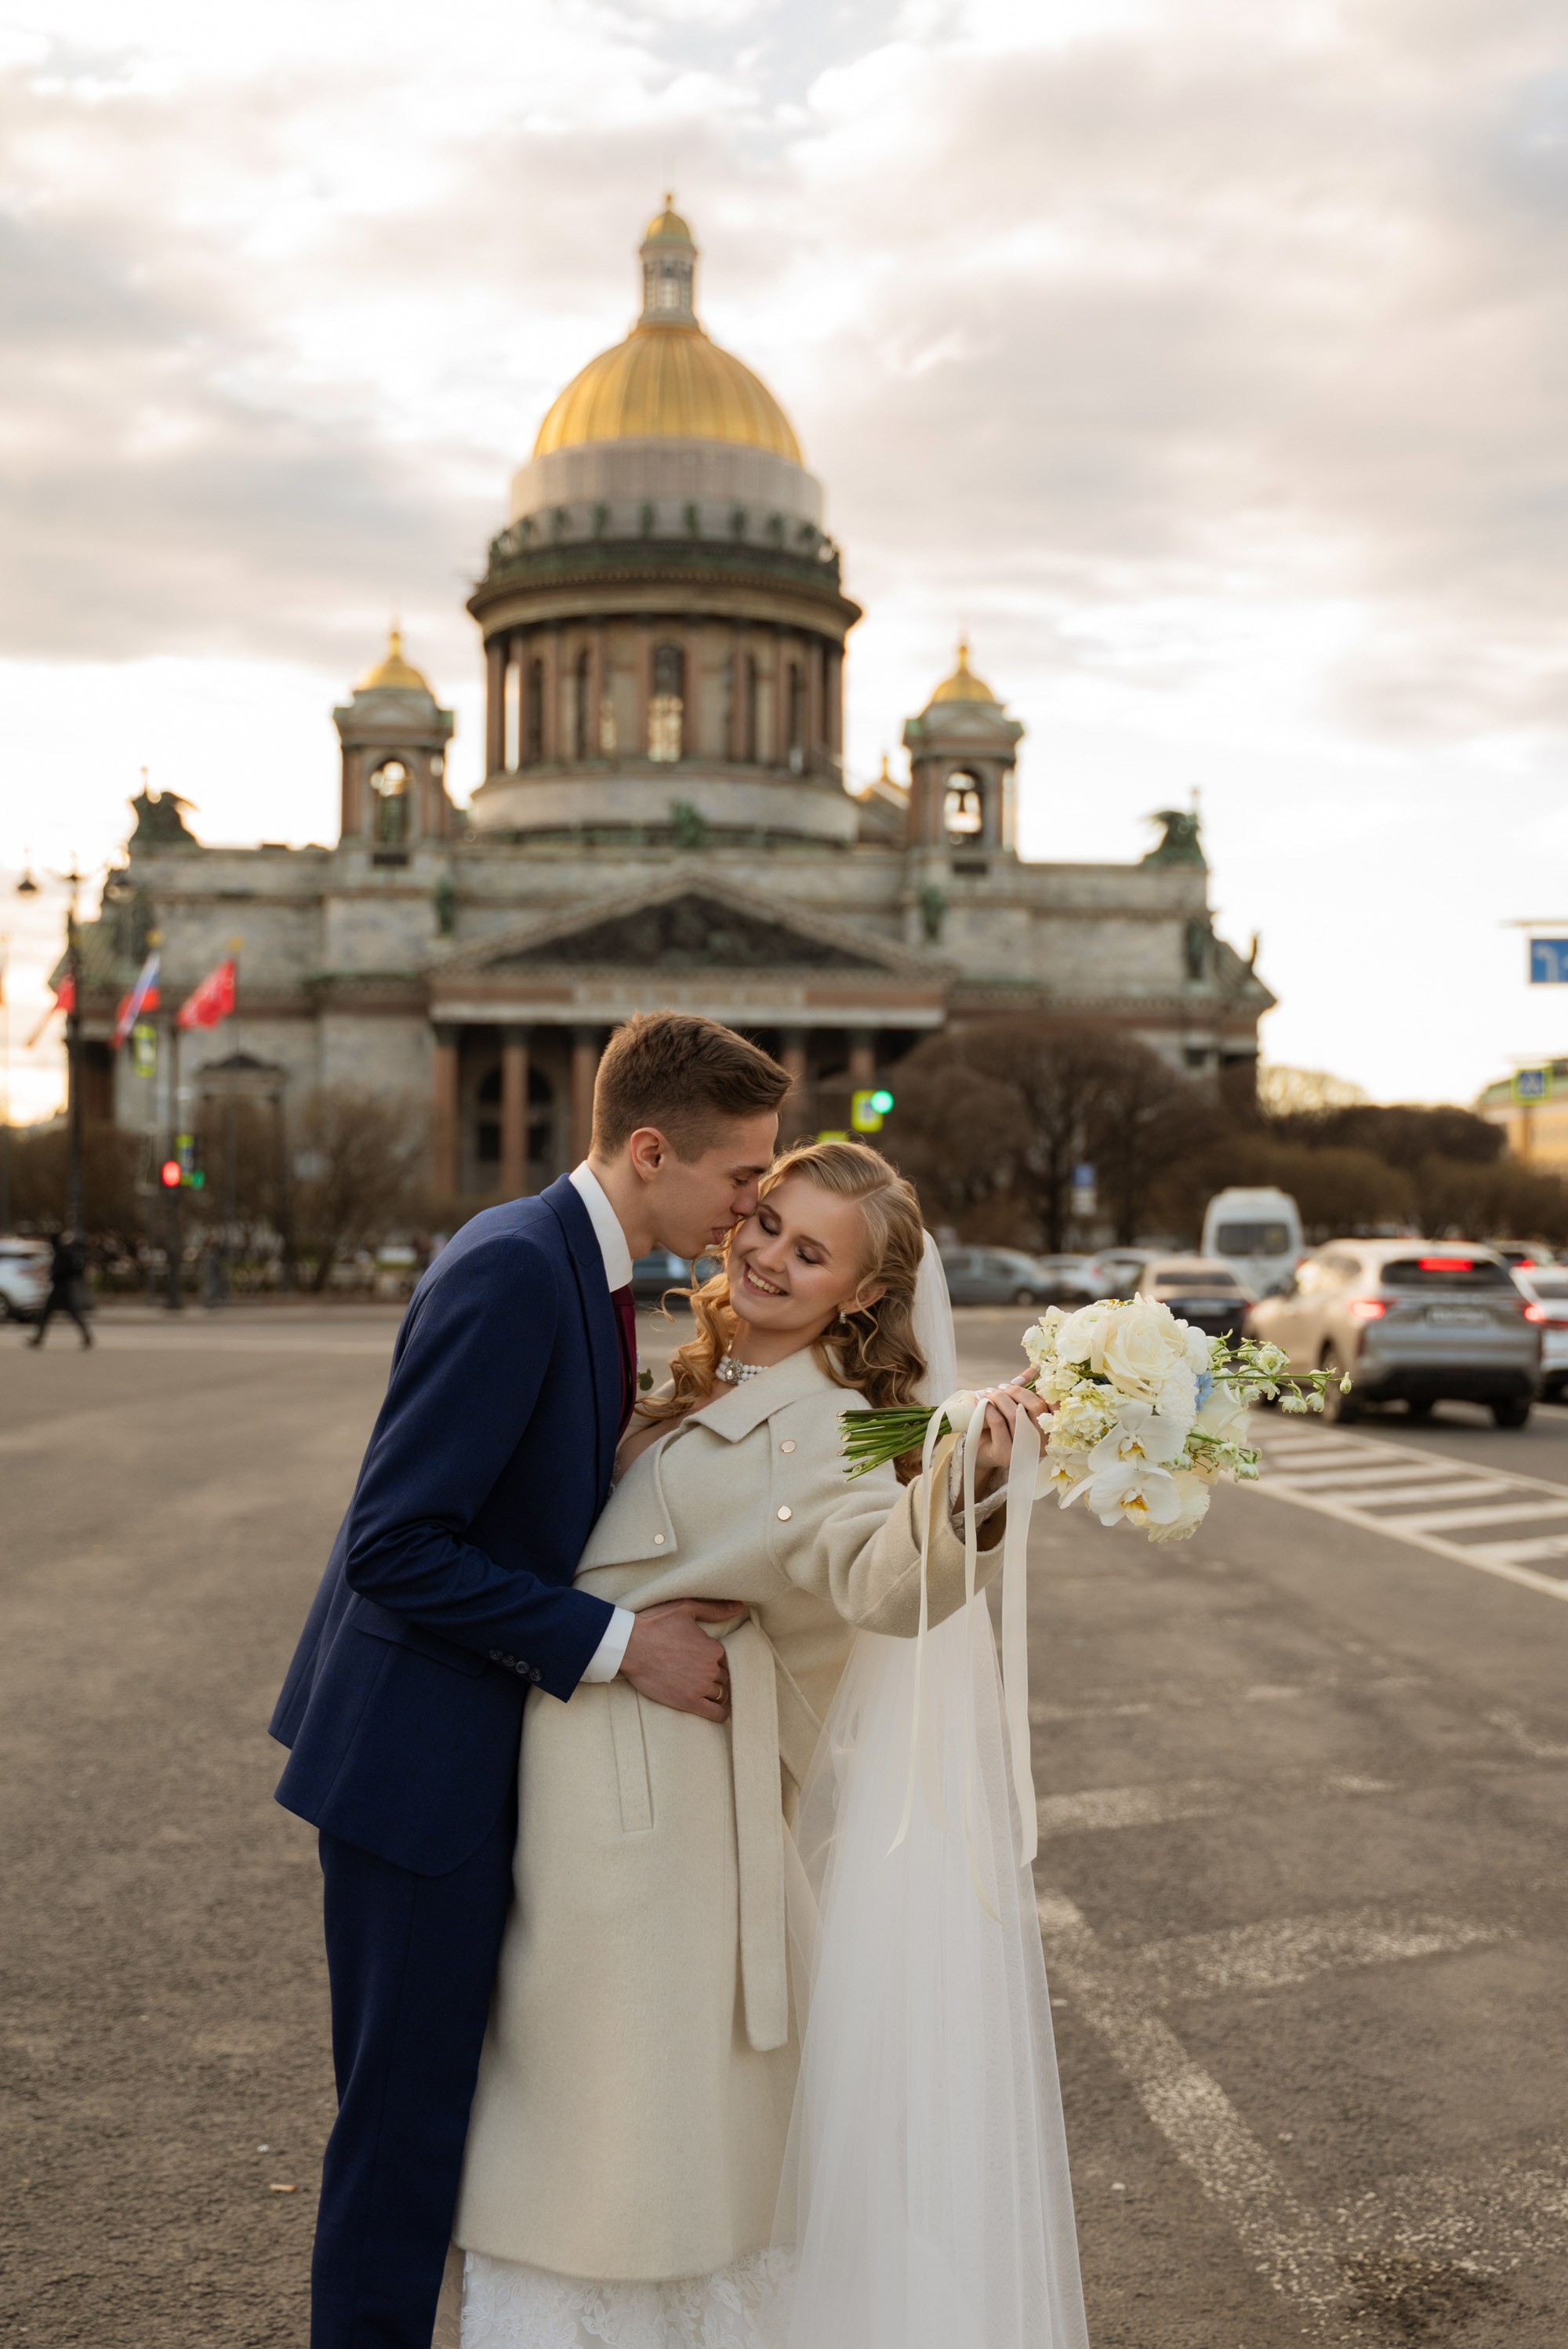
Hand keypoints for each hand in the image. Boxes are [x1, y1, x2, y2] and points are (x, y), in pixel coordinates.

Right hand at [619, 1599, 743, 1721]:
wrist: (630, 1646)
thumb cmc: (655, 1624)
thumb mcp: (686, 1608)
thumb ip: (715, 1609)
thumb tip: (739, 1606)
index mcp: (713, 1648)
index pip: (725, 1659)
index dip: (716, 1660)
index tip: (705, 1660)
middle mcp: (711, 1668)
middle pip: (724, 1677)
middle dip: (716, 1676)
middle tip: (702, 1675)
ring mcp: (700, 1687)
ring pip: (721, 1694)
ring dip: (717, 1693)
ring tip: (707, 1692)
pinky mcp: (688, 1702)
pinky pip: (715, 1713)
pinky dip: (720, 1714)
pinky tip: (719, 1712)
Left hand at [971, 1383, 1049, 1497]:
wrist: (980, 1451)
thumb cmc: (1002, 1426)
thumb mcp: (1016, 1407)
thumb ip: (1027, 1388)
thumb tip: (1034, 1367)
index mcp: (1050, 1431)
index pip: (1056, 1406)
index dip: (1045, 1389)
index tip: (1027, 1380)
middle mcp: (1042, 1443)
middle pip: (1036, 1407)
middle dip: (1017, 1391)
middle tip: (1002, 1387)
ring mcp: (1024, 1450)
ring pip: (1015, 1414)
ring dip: (1000, 1397)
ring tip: (988, 1392)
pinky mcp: (1005, 1454)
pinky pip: (998, 1423)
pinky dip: (988, 1407)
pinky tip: (980, 1400)